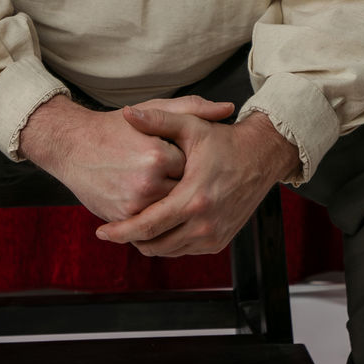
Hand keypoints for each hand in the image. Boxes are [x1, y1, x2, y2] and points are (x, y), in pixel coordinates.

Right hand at [17, 93, 234, 223]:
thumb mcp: (153, 110)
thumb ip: (192, 109)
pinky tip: (154, 200)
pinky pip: (151, 222)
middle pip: (184, 191)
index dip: (192, 163)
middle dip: (184, 185)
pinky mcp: (122, 218)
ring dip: (171, 201)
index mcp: (158, 155)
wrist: (72, 146)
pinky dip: (155, 213)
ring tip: (163, 185)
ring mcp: (134, 204)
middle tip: (175, 174)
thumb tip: (228, 109)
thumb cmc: (116, 127)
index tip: (187, 156)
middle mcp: (147, 182)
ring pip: (169, 210)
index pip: (193, 167)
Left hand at [94, 108, 300, 256]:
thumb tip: (128, 113)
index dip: (121, 232)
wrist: (262, 157)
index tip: (101, 232)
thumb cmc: (224, 141)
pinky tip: (160, 226)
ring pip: (169, 250)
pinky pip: (185, 250)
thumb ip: (158, 120)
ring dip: (150, 242)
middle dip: (131, 239)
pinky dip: (169, 243)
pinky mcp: (220, 242)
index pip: (147, 226)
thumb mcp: (192, 127)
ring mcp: (214, 235)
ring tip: (135, 226)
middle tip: (116, 228)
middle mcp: (205, 223)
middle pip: (155, 245)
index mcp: (193, 198)